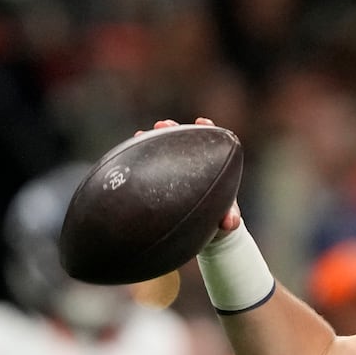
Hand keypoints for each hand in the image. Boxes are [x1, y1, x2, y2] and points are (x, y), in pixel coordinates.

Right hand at [141, 117, 242, 231]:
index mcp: (213, 168)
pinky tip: (125, 156)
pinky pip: (147, 167)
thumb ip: (230, 220)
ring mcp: (174, 170)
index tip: (201, 122)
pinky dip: (138, 161)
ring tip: (140, 134)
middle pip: (184, 141)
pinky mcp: (159, 181)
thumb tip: (229, 222)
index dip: (206, 130)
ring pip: (163, 151)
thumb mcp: (226, 220)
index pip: (211, 142)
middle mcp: (193, 165)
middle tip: (163, 125)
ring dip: (152, 141)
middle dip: (173, 130)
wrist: (203, 232)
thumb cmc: (218, 220)